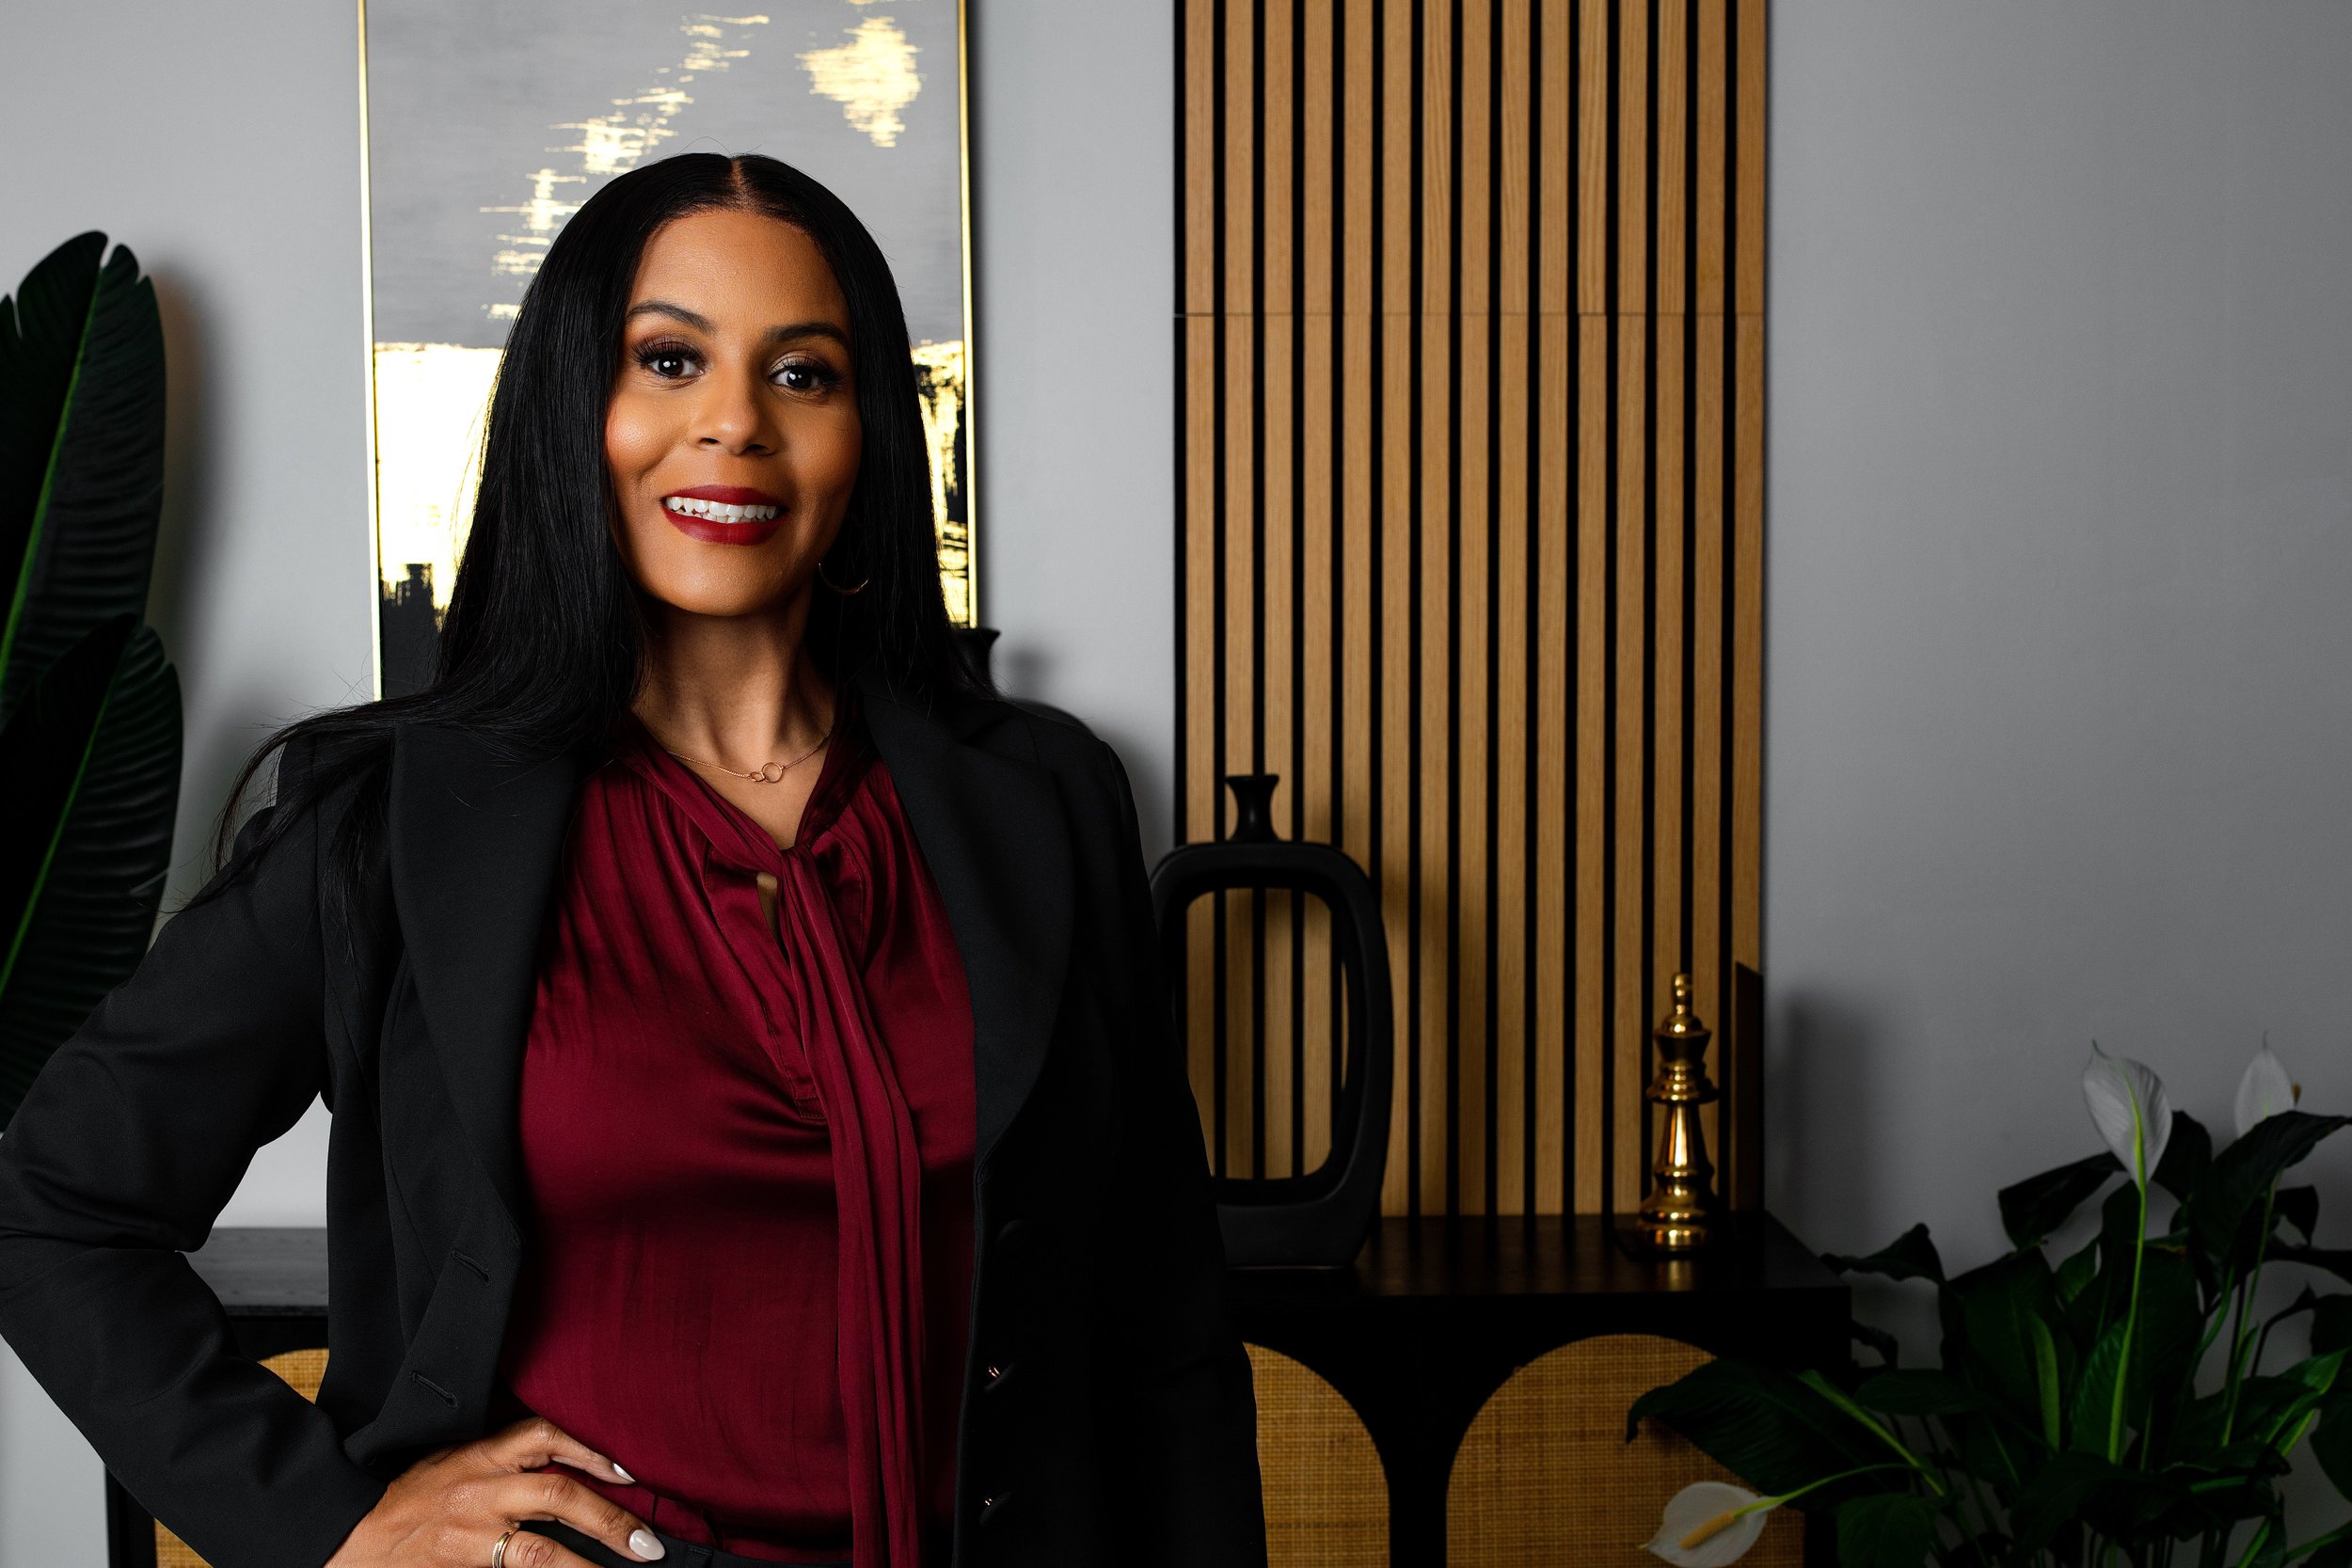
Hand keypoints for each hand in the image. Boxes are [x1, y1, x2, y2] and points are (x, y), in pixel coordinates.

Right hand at [325, 1416, 663, 1567]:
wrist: (349, 1537)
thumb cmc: (409, 1498)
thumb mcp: (456, 1462)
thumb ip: (506, 1460)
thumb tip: (572, 1468)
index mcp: (480, 1455)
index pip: (544, 1436)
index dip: (591, 1450)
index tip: (629, 1471)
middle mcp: (479, 1491)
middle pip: (556, 1495)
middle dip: (609, 1519)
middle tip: (648, 1544)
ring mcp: (470, 1534)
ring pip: (540, 1550)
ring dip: (589, 1565)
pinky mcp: (459, 1566)